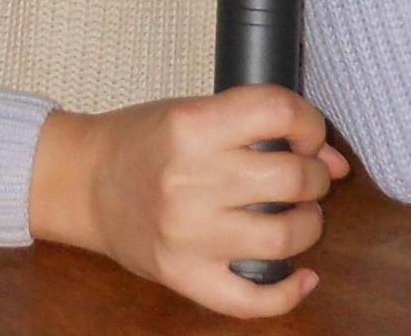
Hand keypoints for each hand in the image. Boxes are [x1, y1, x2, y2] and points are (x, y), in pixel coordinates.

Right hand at [29, 85, 352, 318]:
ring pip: (284, 237)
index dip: (309, 123)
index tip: (306, 135)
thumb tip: (331, 158)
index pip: (278, 112)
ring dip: (308, 225)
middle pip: (291, 177)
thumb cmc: (139, 142)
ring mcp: (187, 233)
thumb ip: (255, 127)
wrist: (80, 181)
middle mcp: (190, 180)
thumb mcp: (191, 113)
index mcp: (191, 126)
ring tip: (298, 216)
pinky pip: (251, 298)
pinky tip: (303, 277)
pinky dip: (289, 292)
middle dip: (314, 176)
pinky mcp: (183, 274)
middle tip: (304, 177)